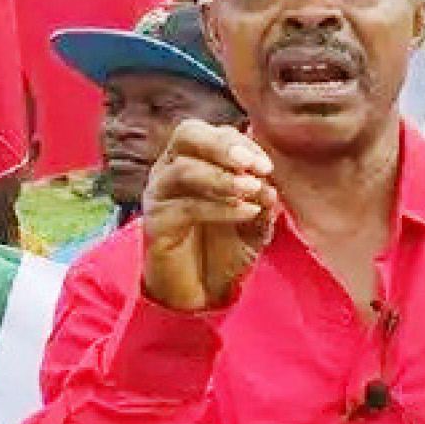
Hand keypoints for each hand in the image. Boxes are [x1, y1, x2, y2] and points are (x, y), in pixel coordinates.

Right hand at [141, 120, 278, 312]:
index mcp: (194, 158)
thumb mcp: (254, 221)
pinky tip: (246, 213)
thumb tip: (268, 185)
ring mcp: (160, 193)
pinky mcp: (156, 222)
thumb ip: (262, 201)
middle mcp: (171, 168)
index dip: (240, 143)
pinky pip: (186, 207)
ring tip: (252, 190)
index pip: (212, 133)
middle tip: (253, 165)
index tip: (266, 167)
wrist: (200, 290)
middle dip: (223, 145)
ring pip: (183, 169)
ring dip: (222, 177)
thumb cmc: (225, 246)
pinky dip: (220, 208)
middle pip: (187, 134)